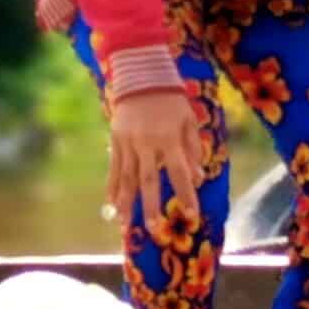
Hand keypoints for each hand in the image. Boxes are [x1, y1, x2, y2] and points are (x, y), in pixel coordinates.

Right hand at [107, 89, 202, 232]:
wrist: (140, 77)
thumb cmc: (170, 100)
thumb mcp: (188, 121)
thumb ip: (192, 150)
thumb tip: (198, 179)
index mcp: (168, 138)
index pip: (179, 173)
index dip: (186, 195)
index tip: (192, 216)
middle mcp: (146, 144)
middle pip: (149, 181)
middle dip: (151, 207)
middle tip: (154, 231)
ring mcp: (128, 143)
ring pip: (127, 178)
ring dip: (127, 203)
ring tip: (126, 225)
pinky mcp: (116, 141)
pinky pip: (114, 169)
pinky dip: (112, 187)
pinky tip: (111, 205)